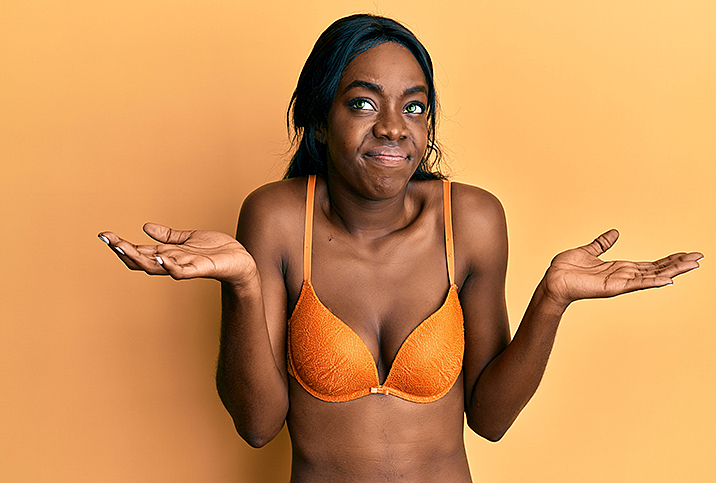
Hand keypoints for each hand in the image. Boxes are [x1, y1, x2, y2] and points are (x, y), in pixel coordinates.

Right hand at [98, 223, 257, 284]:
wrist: (241, 261)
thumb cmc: (216, 251)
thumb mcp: (188, 239)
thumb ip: (168, 236)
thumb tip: (145, 227)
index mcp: (168, 254)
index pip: (139, 251)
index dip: (121, 245)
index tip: (104, 235)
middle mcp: (172, 262)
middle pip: (142, 260)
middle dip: (124, 251)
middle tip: (109, 241)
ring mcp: (185, 267)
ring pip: (157, 267)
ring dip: (141, 259)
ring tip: (125, 249)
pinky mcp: (200, 269)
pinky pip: (182, 272)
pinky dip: (170, 267)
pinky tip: (160, 258)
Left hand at [543, 229, 701, 308]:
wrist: (552, 280)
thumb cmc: (566, 269)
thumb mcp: (588, 251)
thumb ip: (601, 243)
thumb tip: (614, 233)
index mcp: (619, 268)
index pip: (649, 264)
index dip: (668, 260)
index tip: (685, 254)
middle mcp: (623, 276)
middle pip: (656, 270)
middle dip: (677, 264)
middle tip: (699, 258)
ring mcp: (619, 283)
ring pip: (652, 276)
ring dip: (672, 271)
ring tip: (693, 265)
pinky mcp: (612, 287)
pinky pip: (636, 284)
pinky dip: (652, 282)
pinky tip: (668, 280)